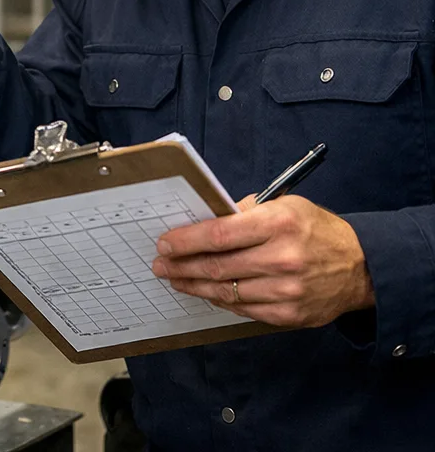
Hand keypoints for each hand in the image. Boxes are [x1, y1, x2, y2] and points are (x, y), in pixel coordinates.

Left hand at [150, 195, 374, 327]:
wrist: (361, 267)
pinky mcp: (288, 315)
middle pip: (217, 265)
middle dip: (181, 265)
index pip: (219, 233)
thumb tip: (207, 218)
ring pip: (225, 291)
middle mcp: (281, 259)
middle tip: (160, 264)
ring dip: (194, 285)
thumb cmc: (316, 229)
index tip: (164, 242)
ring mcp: (285, 291)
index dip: (186, 240)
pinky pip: (243, 309)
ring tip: (175, 279)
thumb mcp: (285, 205)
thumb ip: (246, 212)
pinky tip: (205, 291)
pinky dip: (220, 299)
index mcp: (278, 224)